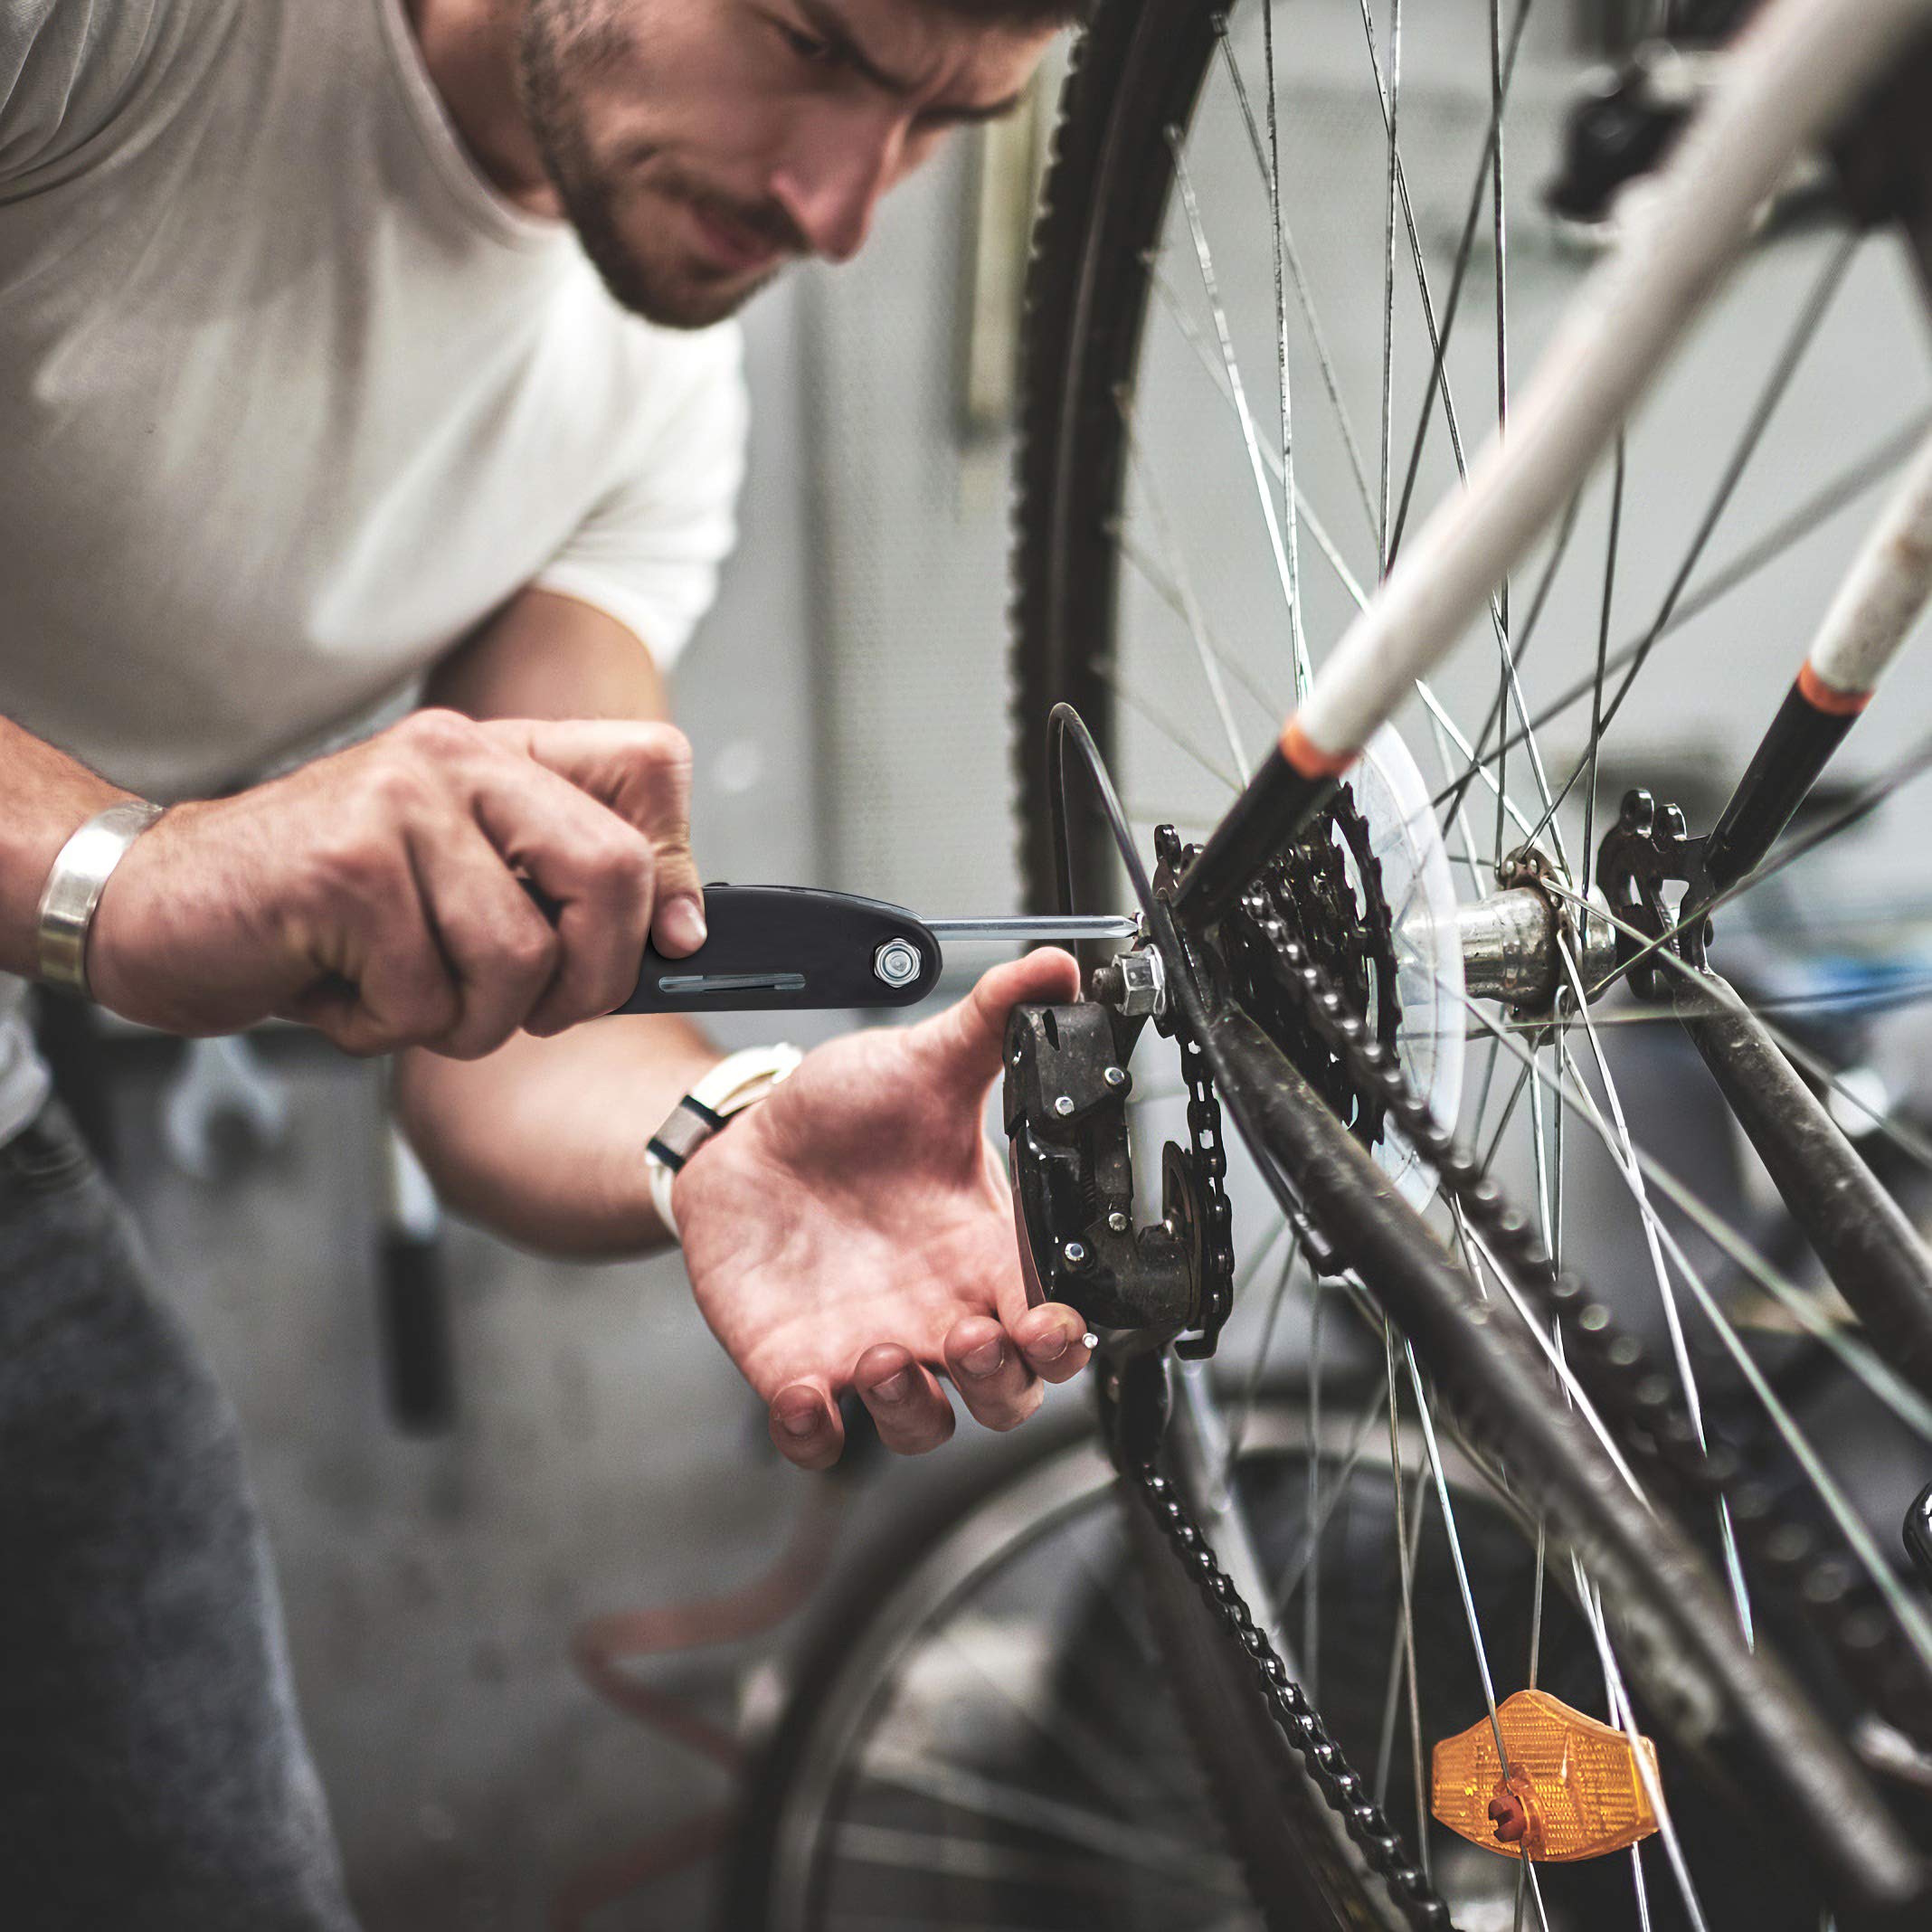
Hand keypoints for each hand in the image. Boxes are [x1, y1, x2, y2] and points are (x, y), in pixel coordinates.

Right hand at [88, 708, 703, 1056]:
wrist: (153, 905)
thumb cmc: (319, 914)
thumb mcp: (455, 884)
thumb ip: (555, 888)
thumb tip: (684, 935)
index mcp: (499, 754)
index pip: (654, 764)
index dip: (678, 871)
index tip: (666, 945)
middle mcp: (456, 755)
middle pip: (615, 874)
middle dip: (589, 984)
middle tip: (529, 1016)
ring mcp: (399, 802)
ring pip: (521, 960)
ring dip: (468, 1023)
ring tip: (401, 998)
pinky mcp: (346, 869)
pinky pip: (429, 999)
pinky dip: (387, 1031)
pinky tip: (337, 991)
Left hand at [675, 947, 1094, 1468]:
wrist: (748, 1138)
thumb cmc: (849, 1114)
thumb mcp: (923, 1064)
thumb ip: (992, 1024)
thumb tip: (1058, 968)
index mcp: (985, 1252)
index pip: (1052, 1323)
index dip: (1065, 1340)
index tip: (1055, 1322)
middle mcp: (940, 1312)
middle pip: (1005, 1397)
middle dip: (1002, 1385)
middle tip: (977, 1340)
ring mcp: (870, 1348)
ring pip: (921, 1427)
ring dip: (912, 1410)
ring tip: (884, 1352)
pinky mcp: (797, 1366)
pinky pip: (818, 1437)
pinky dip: (816, 1433)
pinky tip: (805, 1394)